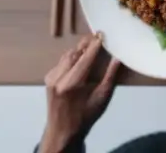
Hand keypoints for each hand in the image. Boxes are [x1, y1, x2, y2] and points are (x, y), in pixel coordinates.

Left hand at [39, 33, 120, 152]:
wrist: (63, 131)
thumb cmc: (86, 115)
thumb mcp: (102, 97)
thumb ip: (110, 75)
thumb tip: (118, 57)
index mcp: (72, 83)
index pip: (86, 57)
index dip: (95, 44)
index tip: (103, 33)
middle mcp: (58, 78)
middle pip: (74, 53)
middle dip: (87, 44)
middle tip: (98, 36)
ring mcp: (51, 78)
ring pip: (67, 55)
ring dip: (79, 49)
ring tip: (91, 45)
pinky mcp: (47, 79)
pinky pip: (61, 62)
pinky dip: (71, 57)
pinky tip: (80, 58)